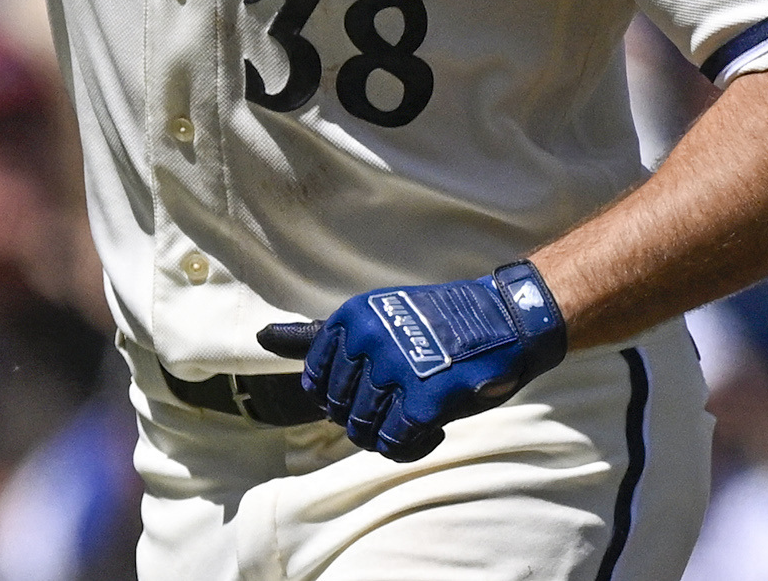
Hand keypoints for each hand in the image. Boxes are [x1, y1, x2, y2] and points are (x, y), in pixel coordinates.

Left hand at [257, 260, 566, 461]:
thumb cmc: (437, 326)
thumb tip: (262, 338)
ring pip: (363, 432)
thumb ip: (320, 338)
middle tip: (402, 406)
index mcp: (350, 319)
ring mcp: (395, 369)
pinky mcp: (425, 400)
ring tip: (418, 416)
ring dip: (390, 435)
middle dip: (367, 419)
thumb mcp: (373, 320)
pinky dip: (413, 447)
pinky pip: (396, 444)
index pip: (317, 382)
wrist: (505, 321)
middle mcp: (367, 341)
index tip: (375, 391)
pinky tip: (435, 428)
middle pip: (339, 412)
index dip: (342, 398)